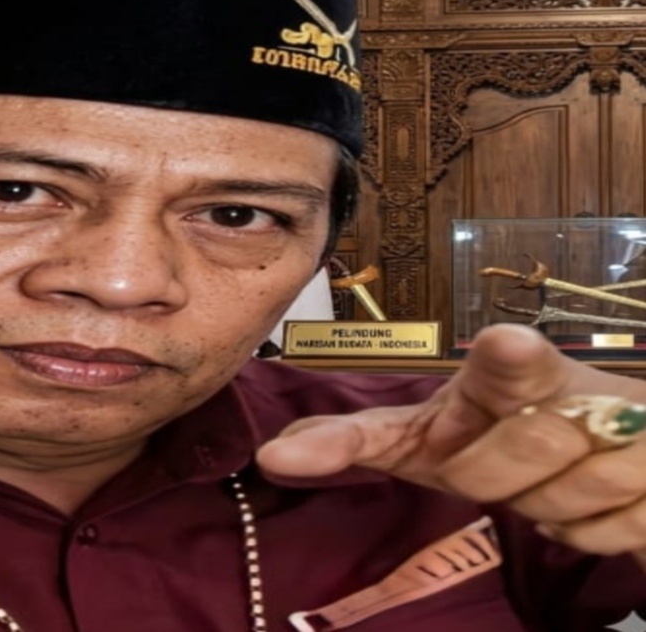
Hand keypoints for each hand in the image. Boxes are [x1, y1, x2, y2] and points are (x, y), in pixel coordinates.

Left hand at [256, 323, 645, 565]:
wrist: (617, 444)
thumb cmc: (500, 432)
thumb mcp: (433, 432)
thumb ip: (363, 439)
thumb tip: (275, 454)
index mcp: (515, 373)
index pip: (511, 366)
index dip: (508, 363)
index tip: (504, 348)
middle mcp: (577, 394)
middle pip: (500, 471)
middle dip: (483, 480)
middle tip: (495, 462)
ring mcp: (631, 440)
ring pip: (554, 511)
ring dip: (539, 508)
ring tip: (546, 474)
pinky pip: (603, 537)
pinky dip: (586, 531)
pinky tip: (594, 497)